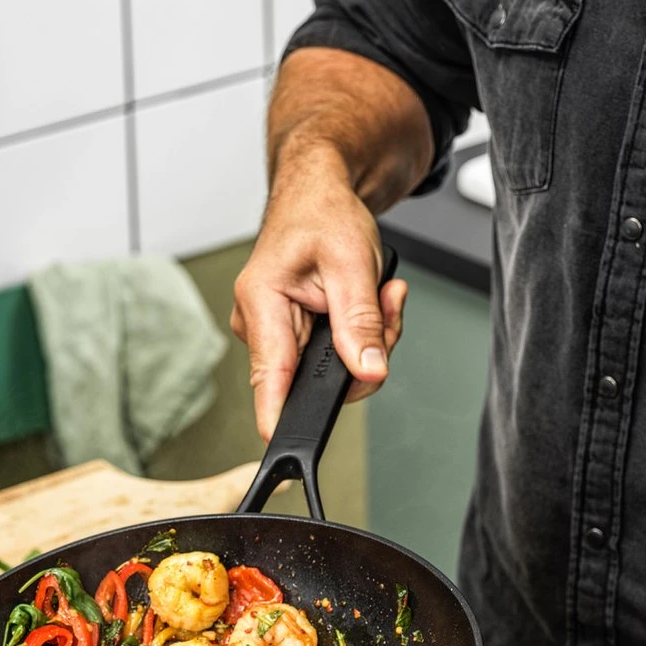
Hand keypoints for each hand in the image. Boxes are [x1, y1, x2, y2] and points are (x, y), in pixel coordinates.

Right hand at [231, 156, 405, 441]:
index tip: (285, 452)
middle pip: (315, 378)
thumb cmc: (322, 214)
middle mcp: (261, 324)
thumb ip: (361, 323)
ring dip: (369, 339)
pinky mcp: (295, 336)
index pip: (270, 379)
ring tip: (379, 295)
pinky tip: (371, 302)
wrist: (318, 192)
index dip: (280, 421)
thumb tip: (368, 372)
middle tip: (384, 306)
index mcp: (262, 304)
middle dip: (363, 352)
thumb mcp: (352, 263)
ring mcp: (277, 333)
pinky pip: (335, 356)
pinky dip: (361, 335)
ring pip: (332, 369)